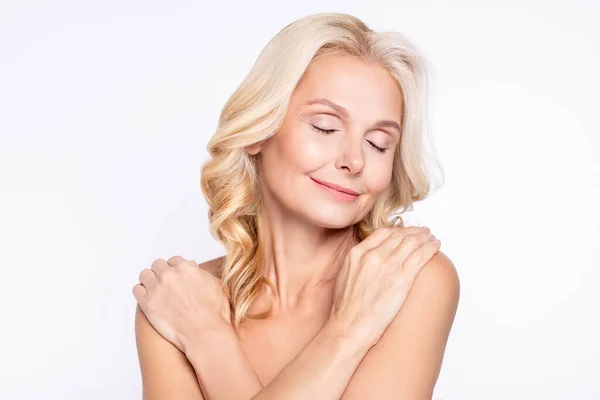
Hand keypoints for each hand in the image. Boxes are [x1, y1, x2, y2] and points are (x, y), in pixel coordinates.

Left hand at [132, 256, 230, 352]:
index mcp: (185, 268)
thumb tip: (193, 266)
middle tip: (167, 285)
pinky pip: (136, 289)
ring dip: (150, 280)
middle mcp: (169, 275)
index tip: (176, 278)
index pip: (174, 260)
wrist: (204, 333)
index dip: (176, 269)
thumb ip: (201, 273)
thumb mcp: (215, 285)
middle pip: (158, 265)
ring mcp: (156, 288)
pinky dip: (141, 292)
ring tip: (156, 291)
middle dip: (162, 273)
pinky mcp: (147, 303)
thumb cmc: (214, 312)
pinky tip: (149, 299)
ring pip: (145, 274)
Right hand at [329, 226, 440, 347]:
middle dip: (414, 232)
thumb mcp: (345, 276)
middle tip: (423, 232)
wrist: (350, 327)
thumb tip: (367, 260)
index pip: (382, 233)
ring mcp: (389, 267)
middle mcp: (374, 256)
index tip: (405, 233)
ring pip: (412, 243)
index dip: (397, 231)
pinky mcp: (403, 279)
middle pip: (399, 236)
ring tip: (432, 238)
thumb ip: (358, 263)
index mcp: (358, 253)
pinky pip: (421, 256)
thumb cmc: (346, 308)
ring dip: (425, 238)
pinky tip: (436, 246)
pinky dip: (430, 248)